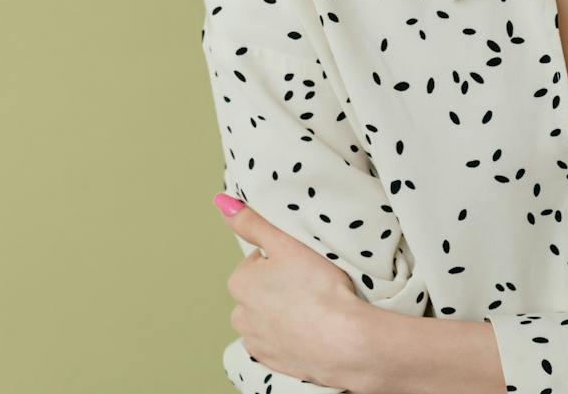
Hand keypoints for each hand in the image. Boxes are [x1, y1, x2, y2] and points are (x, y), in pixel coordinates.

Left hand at [213, 191, 369, 388]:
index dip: (285, 259)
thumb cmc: (318, 288)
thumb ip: (252, 222)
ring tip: (313, 310)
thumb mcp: (285, 243)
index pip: (260, 261)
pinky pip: (278, 344)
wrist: (345, 341)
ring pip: (269, 318)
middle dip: (281, 287)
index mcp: (239, 283)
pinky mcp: (274, 364)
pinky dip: (291, 338)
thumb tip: (222, 202)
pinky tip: (310, 332)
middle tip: (311, 287)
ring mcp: (257, 342)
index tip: (304, 266)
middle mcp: (240, 315)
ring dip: (285, 314)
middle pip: (263, 291)